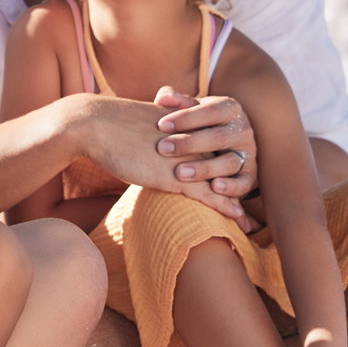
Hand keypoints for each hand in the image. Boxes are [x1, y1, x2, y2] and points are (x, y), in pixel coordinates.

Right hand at [76, 90, 259, 220]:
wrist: (94, 125)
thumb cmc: (108, 127)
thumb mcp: (138, 123)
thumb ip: (154, 132)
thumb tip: (151, 141)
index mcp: (185, 125)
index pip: (216, 144)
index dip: (228, 161)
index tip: (238, 176)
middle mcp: (191, 139)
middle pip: (227, 162)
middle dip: (241, 184)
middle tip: (253, 203)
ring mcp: (185, 157)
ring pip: (223, 181)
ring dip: (238, 202)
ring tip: (249, 223)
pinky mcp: (174, 175)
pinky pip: (208, 194)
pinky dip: (226, 208)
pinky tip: (239, 219)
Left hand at [153, 88, 258, 198]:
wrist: (228, 144)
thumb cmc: (201, 124)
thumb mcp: (192, 109)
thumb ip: (177, 101)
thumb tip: (163, 97)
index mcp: (229, 109)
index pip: (209, 111)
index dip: (186, 118)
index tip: (161, 125)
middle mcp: (242, 130)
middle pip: (218, 137)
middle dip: (189, 144)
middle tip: (163, 148)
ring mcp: (248, 154)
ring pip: (230, 162)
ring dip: (205, 168)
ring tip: (180, 173)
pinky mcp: (250, 177)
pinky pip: (243, 183)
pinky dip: (231, 187)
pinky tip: (213, 188)